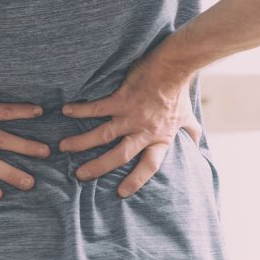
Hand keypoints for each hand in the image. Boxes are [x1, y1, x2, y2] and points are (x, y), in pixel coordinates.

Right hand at [57, 53, 202, 197]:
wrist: (174, 66)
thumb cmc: (178, 92)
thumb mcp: (187, 116)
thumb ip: (190, 132)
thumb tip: (196, 144)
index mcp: (160, 139)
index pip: (149, 165)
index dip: (136, 180)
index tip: (121, 193)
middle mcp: (144, 131)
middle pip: (120, 155)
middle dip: (98, 167)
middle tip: (79, 175)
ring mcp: (131, 115)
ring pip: (103, 134)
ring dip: (81, 142)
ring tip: (63, 147)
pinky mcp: (122, 99)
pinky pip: (98, 108)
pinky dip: (80, 110)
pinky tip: (65, 111)